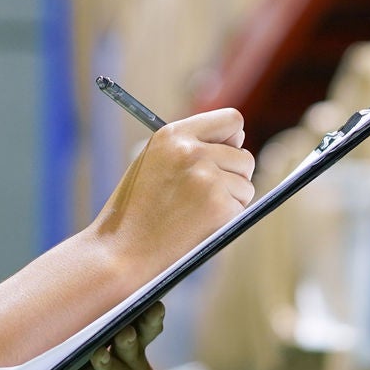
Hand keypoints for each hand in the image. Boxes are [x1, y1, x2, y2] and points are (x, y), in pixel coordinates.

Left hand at [12, 301, 165, 369]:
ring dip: (109, 366)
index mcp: (127, 351)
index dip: (150, 320)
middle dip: (129, 342)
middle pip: (136, 355)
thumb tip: (79, 311)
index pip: (143, 332)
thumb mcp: (67, 352)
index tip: (153, 304)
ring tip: (95, 355)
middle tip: (123, 331)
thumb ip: (81, 336)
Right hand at [93, 109, 255, 275]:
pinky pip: (242, 207)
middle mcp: (191, 150)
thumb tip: (239, 138)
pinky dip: (227, 218)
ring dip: (231, 199)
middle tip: (203, 194)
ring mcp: (207, 177)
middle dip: (233, 175)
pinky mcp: (219, 205)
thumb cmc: (137, 208)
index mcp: (172, 134)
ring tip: (195, 210)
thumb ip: (189, 146)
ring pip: (246, 184)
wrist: (123, 248)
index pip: (230, 120)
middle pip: (244, 156)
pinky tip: (198, 224)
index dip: (232, 139)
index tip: (224, 154)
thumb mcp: (154, 161)